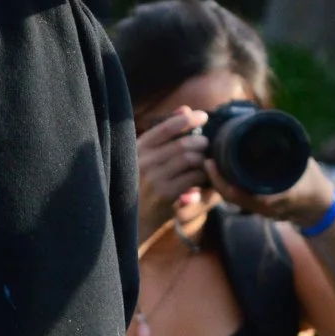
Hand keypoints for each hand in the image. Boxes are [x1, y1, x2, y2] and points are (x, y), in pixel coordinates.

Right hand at [136, 106, 213, 239]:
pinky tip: (202, 182)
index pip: (166, 127)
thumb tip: (185, 108)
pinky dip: (202, 177)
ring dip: (203, 161)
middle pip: (183, 144)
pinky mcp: (163, 196)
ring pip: (190, 160)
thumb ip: (164, 134)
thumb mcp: (145, 160)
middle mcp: (142, 161)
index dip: (188, 119)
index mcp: (136, 149)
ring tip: (205, 165)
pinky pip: (192, 178)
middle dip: (201, 144)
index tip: (204, 116)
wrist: (127, 226)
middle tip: (207, 148)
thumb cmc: (139, 189)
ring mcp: (152, 179)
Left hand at [211, 155, 334, 229]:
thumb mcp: (303, 163)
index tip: (212, 162)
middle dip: (216, 181)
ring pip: (233, 200)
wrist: (318, 206)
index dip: (222, 180)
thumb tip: (271, 126)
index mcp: (274, 196)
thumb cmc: (311, 181)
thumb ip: (289, 149)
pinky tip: (222, 175)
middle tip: (207, 160)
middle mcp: (263, 207)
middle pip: (231, 197)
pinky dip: (228, 188)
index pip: (240, 193)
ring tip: (211, 165)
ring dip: (220, 185)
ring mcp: (260, 210)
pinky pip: (238, 200)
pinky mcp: (258, 209)